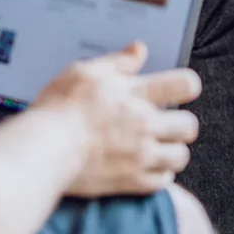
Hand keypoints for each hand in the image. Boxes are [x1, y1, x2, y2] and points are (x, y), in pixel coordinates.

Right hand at [32, 42, 201, 196]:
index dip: (187, 85)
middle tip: (165, 122)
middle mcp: (145, 124)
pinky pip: (163, 182)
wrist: (45, 150)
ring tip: (156, 146)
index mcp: (135, 94)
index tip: (181, 89)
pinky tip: (144, 166)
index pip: (184, 84)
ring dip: (172, 150)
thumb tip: (139, 50)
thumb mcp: (84, 71)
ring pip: (181, 156)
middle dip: (181, 123)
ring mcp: (141, 155)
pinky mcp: (132, 182)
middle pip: (189, 126)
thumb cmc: (59, 109)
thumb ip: (117, 61)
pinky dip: (158, 175)